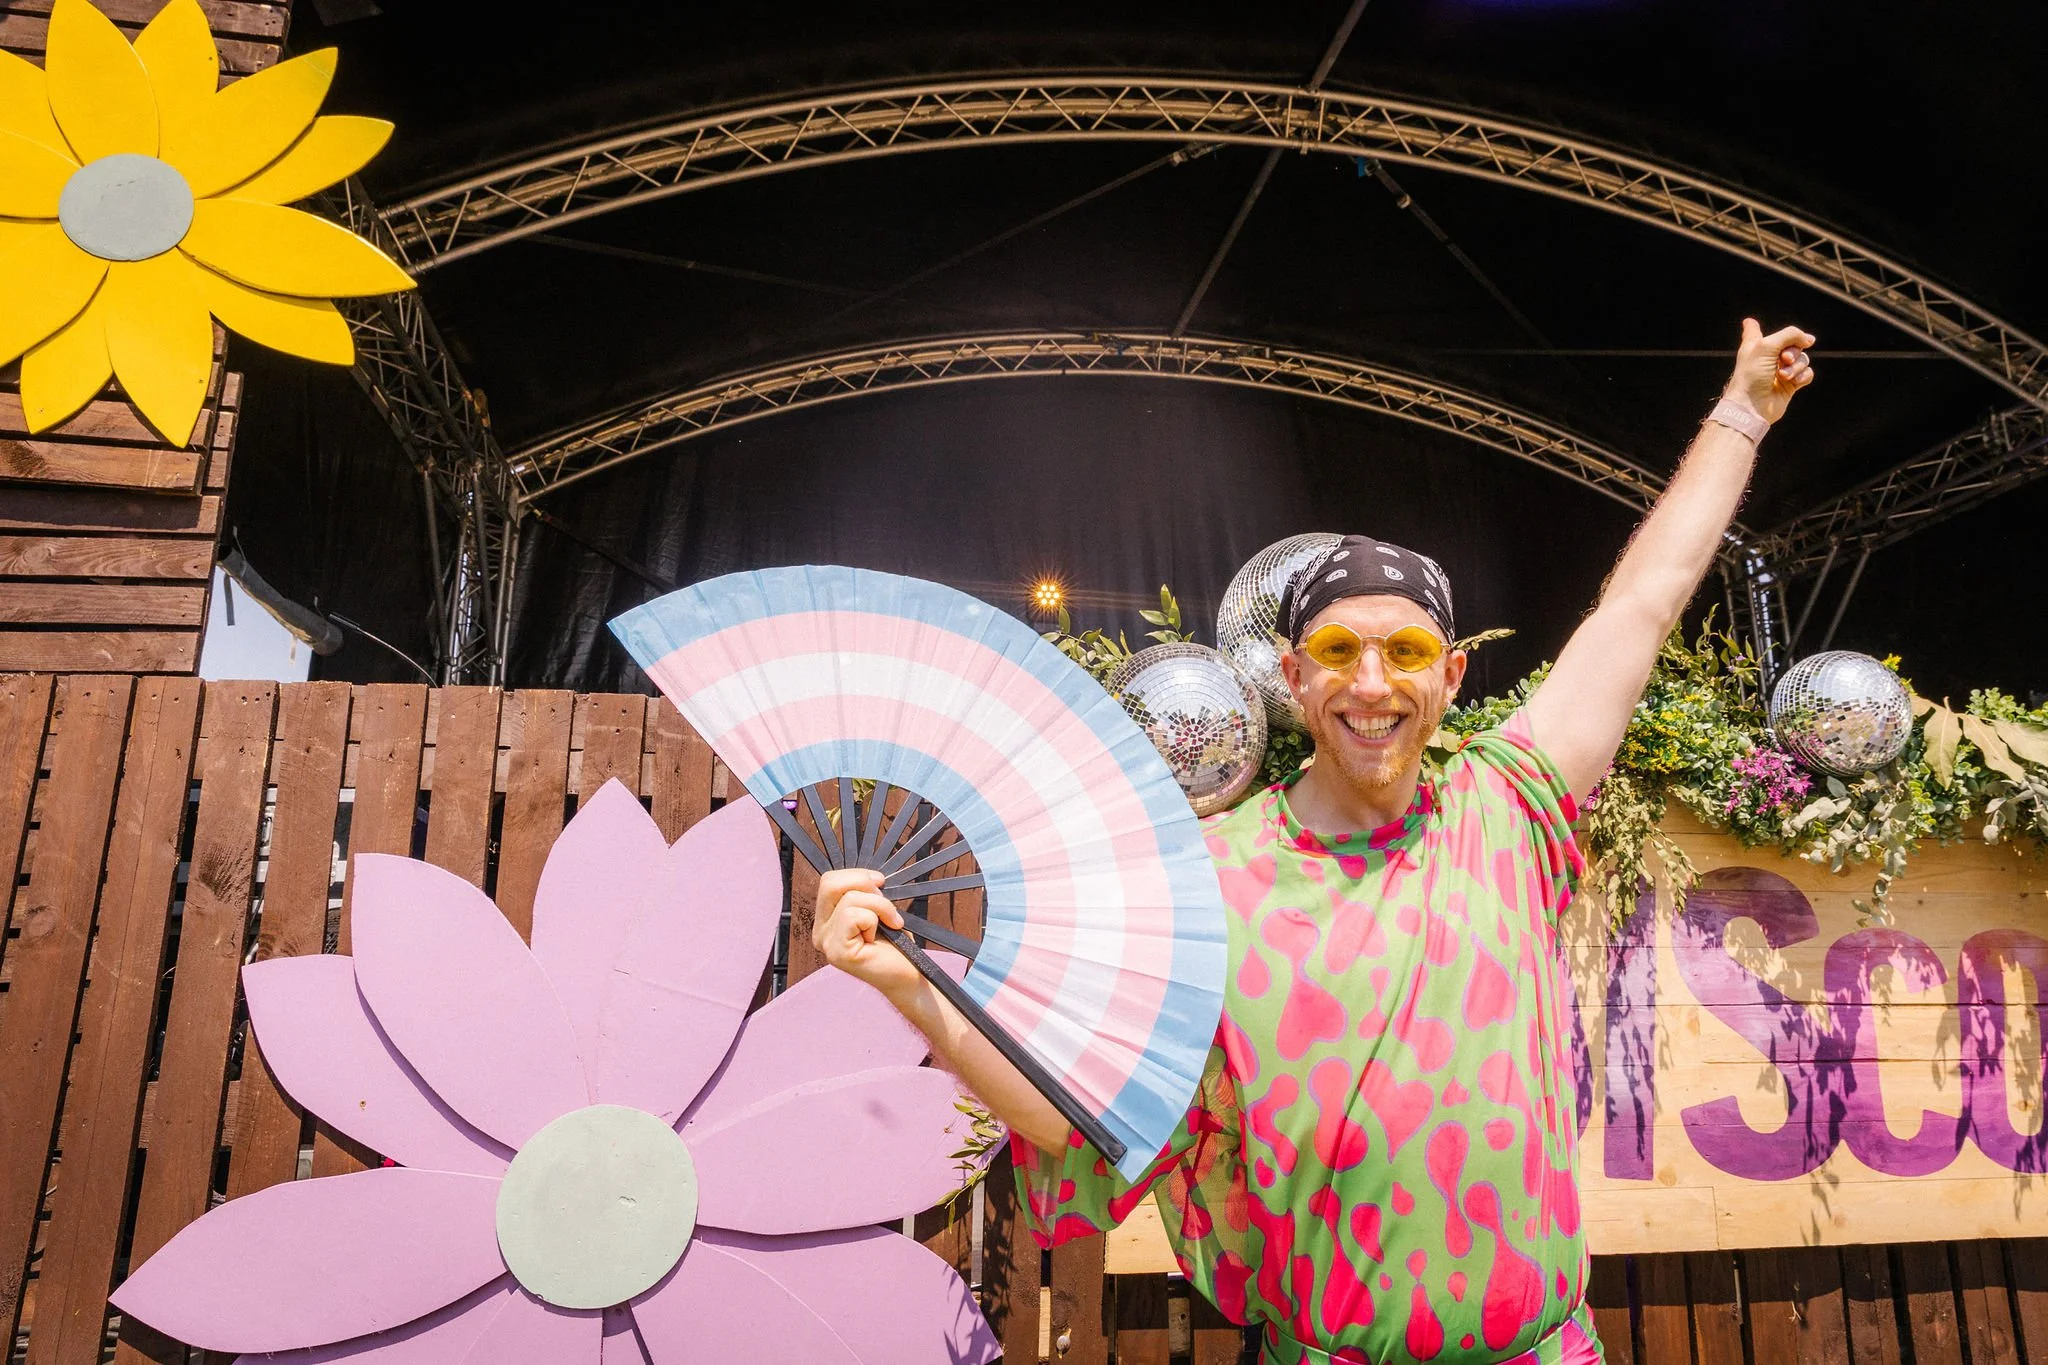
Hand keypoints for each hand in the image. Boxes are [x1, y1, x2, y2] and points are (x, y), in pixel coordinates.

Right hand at [811, 868, 922, 999]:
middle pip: (830, 883)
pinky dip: (875, 919)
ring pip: (849, 898)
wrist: (908, 976)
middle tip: (885, 903)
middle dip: (865, 884)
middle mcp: (820, 931)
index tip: (881, 885)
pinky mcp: (837, 952)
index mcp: (827, 920)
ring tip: (889, 925)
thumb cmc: (896, 945)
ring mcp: (826, 943)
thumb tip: (870, 877)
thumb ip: (864, 892)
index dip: (858, 876)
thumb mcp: (878, 908)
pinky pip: (854, 915)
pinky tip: (879, 937)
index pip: (829, 881)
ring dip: (879, 907)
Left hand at [1722, 317, 1816, 424]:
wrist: (1752, 406)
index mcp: (1755, 346)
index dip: (1753, 327)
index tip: (1750, 323)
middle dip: (1793, 350)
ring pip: (1802, 359)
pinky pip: (1807, 373)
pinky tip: (1794, 382)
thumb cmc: (1752, 375)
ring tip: (1783, 376)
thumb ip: (1790, 335)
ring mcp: (1780, 371)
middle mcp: (1767, 357)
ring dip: (1796, 366)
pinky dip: (1803, 376)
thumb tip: (1810, 340)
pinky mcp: (1790, 385)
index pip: (1753, 331)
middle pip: (1793, 343)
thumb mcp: (1767, 346)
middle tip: (1784, 359)